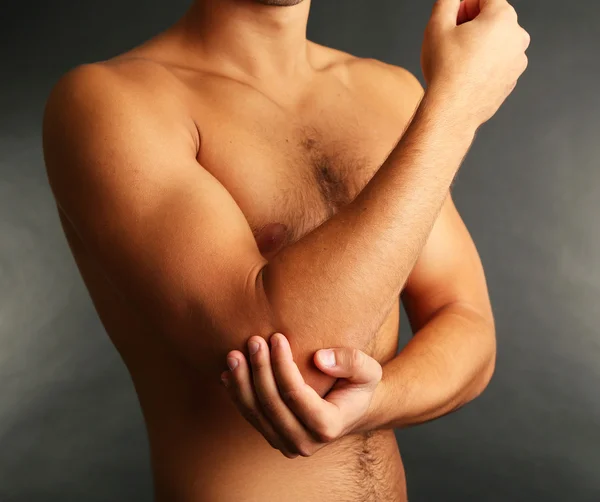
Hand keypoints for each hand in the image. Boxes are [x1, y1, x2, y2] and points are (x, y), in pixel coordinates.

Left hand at [221, 333, 382, 458]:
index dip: (282, 365)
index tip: (276, 337)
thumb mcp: (368, 370)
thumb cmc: (359, 385)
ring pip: (256, 414)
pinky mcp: (275, 438)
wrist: (353, 409)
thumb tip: (320, 358)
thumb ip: (351, 362)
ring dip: (241, 384)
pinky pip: (251, 417)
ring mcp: (287, 444)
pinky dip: (238, 396)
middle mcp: (305, 442)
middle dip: (259, 370)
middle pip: (272, 404)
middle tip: (252, 341)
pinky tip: (228, 374)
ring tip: (233, 356)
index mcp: (328, 426)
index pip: (295, 394)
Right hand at [421, 0, 530, 125]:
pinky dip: (485, 65)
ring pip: (496, 43)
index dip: (463, 6)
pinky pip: (498, 64)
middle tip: (451, 41)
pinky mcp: (512, 80)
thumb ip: (447, 2)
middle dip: (472, 25)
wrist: (452, 111)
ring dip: (479, 45)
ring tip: (457, 61)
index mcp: (503, 18)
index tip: (452, 20)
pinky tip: (466, 75)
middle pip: (493, 19)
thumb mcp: (437, 25)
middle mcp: (517, 37)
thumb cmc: (445, 72)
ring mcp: (518, 61)